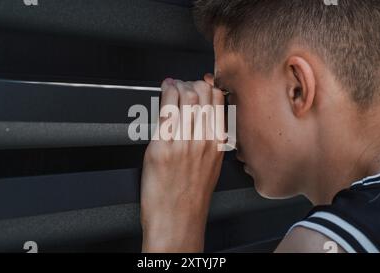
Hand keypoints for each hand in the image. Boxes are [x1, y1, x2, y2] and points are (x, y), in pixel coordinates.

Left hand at [141, 76, 224, 252]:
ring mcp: (183, 142)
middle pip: (201, 93)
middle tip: (182, 84)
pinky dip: (165, 93)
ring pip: (184, 96)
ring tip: (171, 85)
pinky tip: (164, 90)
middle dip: (190, 83)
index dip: (207, 85)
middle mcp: (203, 139)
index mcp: (217, 142)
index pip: (218, 100)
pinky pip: (166, 109)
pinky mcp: (162, 146)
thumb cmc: (192, 196)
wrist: (177, 219)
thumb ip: (210, 138)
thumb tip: (203, 115)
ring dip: (177, 85)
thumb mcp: (211, 164)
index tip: (200, 83)